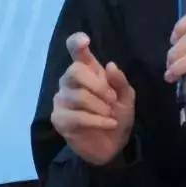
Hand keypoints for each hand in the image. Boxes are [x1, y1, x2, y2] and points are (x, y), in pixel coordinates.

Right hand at [50, 33, 135, 165]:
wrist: (113, 144)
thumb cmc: (118, 114)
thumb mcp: (126, 98)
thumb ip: (120, 82)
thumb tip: (110, 66)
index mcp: (87, 70)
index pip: (75, 49)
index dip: (77, 42)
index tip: (85, 41)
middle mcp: (70, 81)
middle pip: (75, 71)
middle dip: (98, 86)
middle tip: (112, 99)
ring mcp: (62, 99)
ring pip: (78, 96)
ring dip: (100, 107)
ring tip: (111, 115)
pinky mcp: (59, 119)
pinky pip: (76, 116)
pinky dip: (96, 121)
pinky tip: (108, 124)